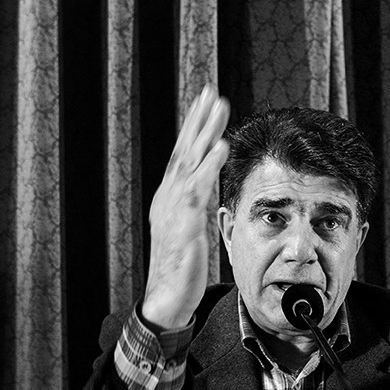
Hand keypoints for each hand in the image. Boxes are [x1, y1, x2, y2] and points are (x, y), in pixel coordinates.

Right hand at [141, 84, 229, 329]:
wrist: (167, 298)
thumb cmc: (182, 264)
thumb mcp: (190, 225)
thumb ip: (197, 200)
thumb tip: (208, 179)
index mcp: (171, 196)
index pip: (184, 153)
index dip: (194, 127)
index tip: (206, 101)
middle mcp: (169, 196)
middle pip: (185, 150)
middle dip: (198, 119)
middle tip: (210, 91)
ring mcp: (173, 209)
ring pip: (190, 162)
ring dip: (205, 133)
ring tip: (219, 108)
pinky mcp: (184, 224)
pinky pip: (197, 190)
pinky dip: (209, 166)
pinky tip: (222, 147)